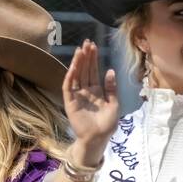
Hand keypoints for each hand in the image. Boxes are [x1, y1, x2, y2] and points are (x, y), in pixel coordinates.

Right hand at [63, 40, 118, 154]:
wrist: (98, 139)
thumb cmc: (107, 125)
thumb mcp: (114, 104)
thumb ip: (111, 88)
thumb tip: (110, 71)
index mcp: (96, 91)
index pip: (93, 71)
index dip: (93, 59)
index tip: (94, 46)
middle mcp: (85, 91)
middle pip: (85, 70)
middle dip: (86, 57)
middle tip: (87, 42)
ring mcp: (77, 96)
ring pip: (76, 76)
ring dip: (78, 63)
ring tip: (80, 50)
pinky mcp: (70, 102)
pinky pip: (68, 87)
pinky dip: (70, 77)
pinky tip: (73, 67)